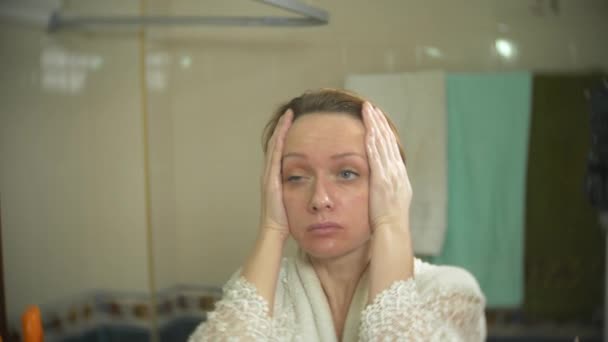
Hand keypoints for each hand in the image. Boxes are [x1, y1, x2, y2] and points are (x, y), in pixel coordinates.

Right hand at [259, 109, 292, 239]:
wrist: (275, 232)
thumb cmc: (288, 220)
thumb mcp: (296, 200)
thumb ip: (303, 189)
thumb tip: (316, 183)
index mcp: (277, 177)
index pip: (282, 151)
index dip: (287, 135)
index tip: (295, 122)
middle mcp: (271, 172)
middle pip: (277, 144)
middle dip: (283, 127)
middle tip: (291, 111)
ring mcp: (269, 174)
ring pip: (275, 145)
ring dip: (282, 129)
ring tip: (289, 114)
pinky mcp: (271, 177)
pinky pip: (275, 154)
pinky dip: (280, 140)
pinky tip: (284, 129)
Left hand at [362, 102, 412, 232]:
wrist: (393, 230)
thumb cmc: (388, 221)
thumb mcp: (389, 201)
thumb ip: (385, 188)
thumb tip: (379, 184)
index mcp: (399, 175)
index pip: (390, 147)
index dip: (384, 132)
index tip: (376, 120)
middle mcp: (397, 170)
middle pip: (387, 140)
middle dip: (379, 122)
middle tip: (371, 107)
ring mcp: (390, 173)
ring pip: (382, 143)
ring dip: (375, 125)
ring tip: (367, 110)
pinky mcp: (382, 177)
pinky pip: (376, 154)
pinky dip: (373, 140)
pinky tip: (367, 129)